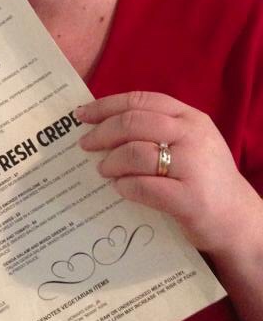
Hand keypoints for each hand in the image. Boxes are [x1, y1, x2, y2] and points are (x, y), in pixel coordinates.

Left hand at [76, 91, 260, 257]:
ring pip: (135, 153)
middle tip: (86, 145)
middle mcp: (193, 136)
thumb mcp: (189, 142)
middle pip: (133, 123)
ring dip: (111, 162)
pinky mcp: (189, 199)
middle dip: (102, 133)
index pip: (140, 100)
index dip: (106, 106)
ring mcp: (193, 166)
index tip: (82, 115)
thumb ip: (156, 129)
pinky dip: (125, 186)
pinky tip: (119, 189)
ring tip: (104, 170)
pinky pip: (143, 186)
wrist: (238, 220)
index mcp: (190, 117)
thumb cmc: (203, 178)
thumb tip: (101, 124)